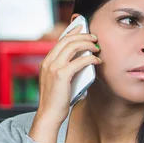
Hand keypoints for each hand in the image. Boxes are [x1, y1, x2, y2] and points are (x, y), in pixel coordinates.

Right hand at [29, 25, 100, 142]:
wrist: (49, 115)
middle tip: (94, 37)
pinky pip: (79, 61)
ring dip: (87, 44)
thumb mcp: (60, 82)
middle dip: (82, 35)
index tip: (82, 27)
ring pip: (72, 47)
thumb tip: (84, 60)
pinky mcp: (61, 75)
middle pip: (66, 40)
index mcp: (46, 62)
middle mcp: (48, 62)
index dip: (72, 32)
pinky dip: (90, 59)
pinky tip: (97, 61)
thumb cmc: (57, 101)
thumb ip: (67, 70)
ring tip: (97, 46)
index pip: (60, 41)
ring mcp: (53, 67)